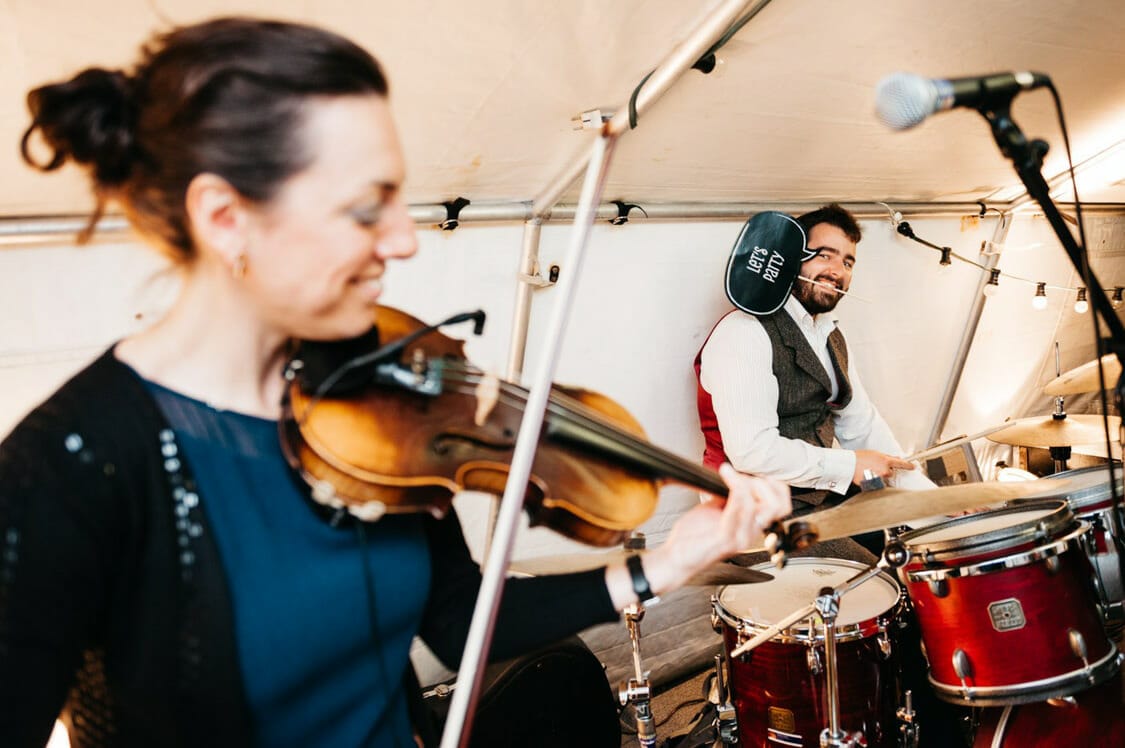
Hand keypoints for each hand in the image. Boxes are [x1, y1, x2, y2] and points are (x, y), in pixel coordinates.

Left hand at [623, 465, 790, 599]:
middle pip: (779, 505)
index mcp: (751, 527)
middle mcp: (751, 533)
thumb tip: (736, 477)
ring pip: (759, 504)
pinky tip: (725, 475)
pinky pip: (738, 508)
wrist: (676, 558)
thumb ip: (730, 497)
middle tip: (741, 477)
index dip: (773, 486)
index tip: (752, 476)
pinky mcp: (726, 538)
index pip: (782, 505)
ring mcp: (740, 537)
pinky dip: (734, 486)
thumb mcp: (716, 510)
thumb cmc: (693, 537)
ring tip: (728, 473)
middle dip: (763, 484)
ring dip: (744, 482)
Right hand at [852, 450, 914, 484]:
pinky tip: (866, 475)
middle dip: (885, 470)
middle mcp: (884, 470)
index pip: (901, 463)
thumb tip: (895, 458)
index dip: (908, 465)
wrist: (849, 464)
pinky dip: (873, 480)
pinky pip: (876, 483)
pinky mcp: (874, 483)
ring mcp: (879, 478)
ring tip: (868, 471)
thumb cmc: (860, 457)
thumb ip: (887, 456)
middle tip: (875, 467)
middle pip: (890, 473)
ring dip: (879, 475)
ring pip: (883, 478)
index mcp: (886, 461)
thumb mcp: (875, 453)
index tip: (913, 467)